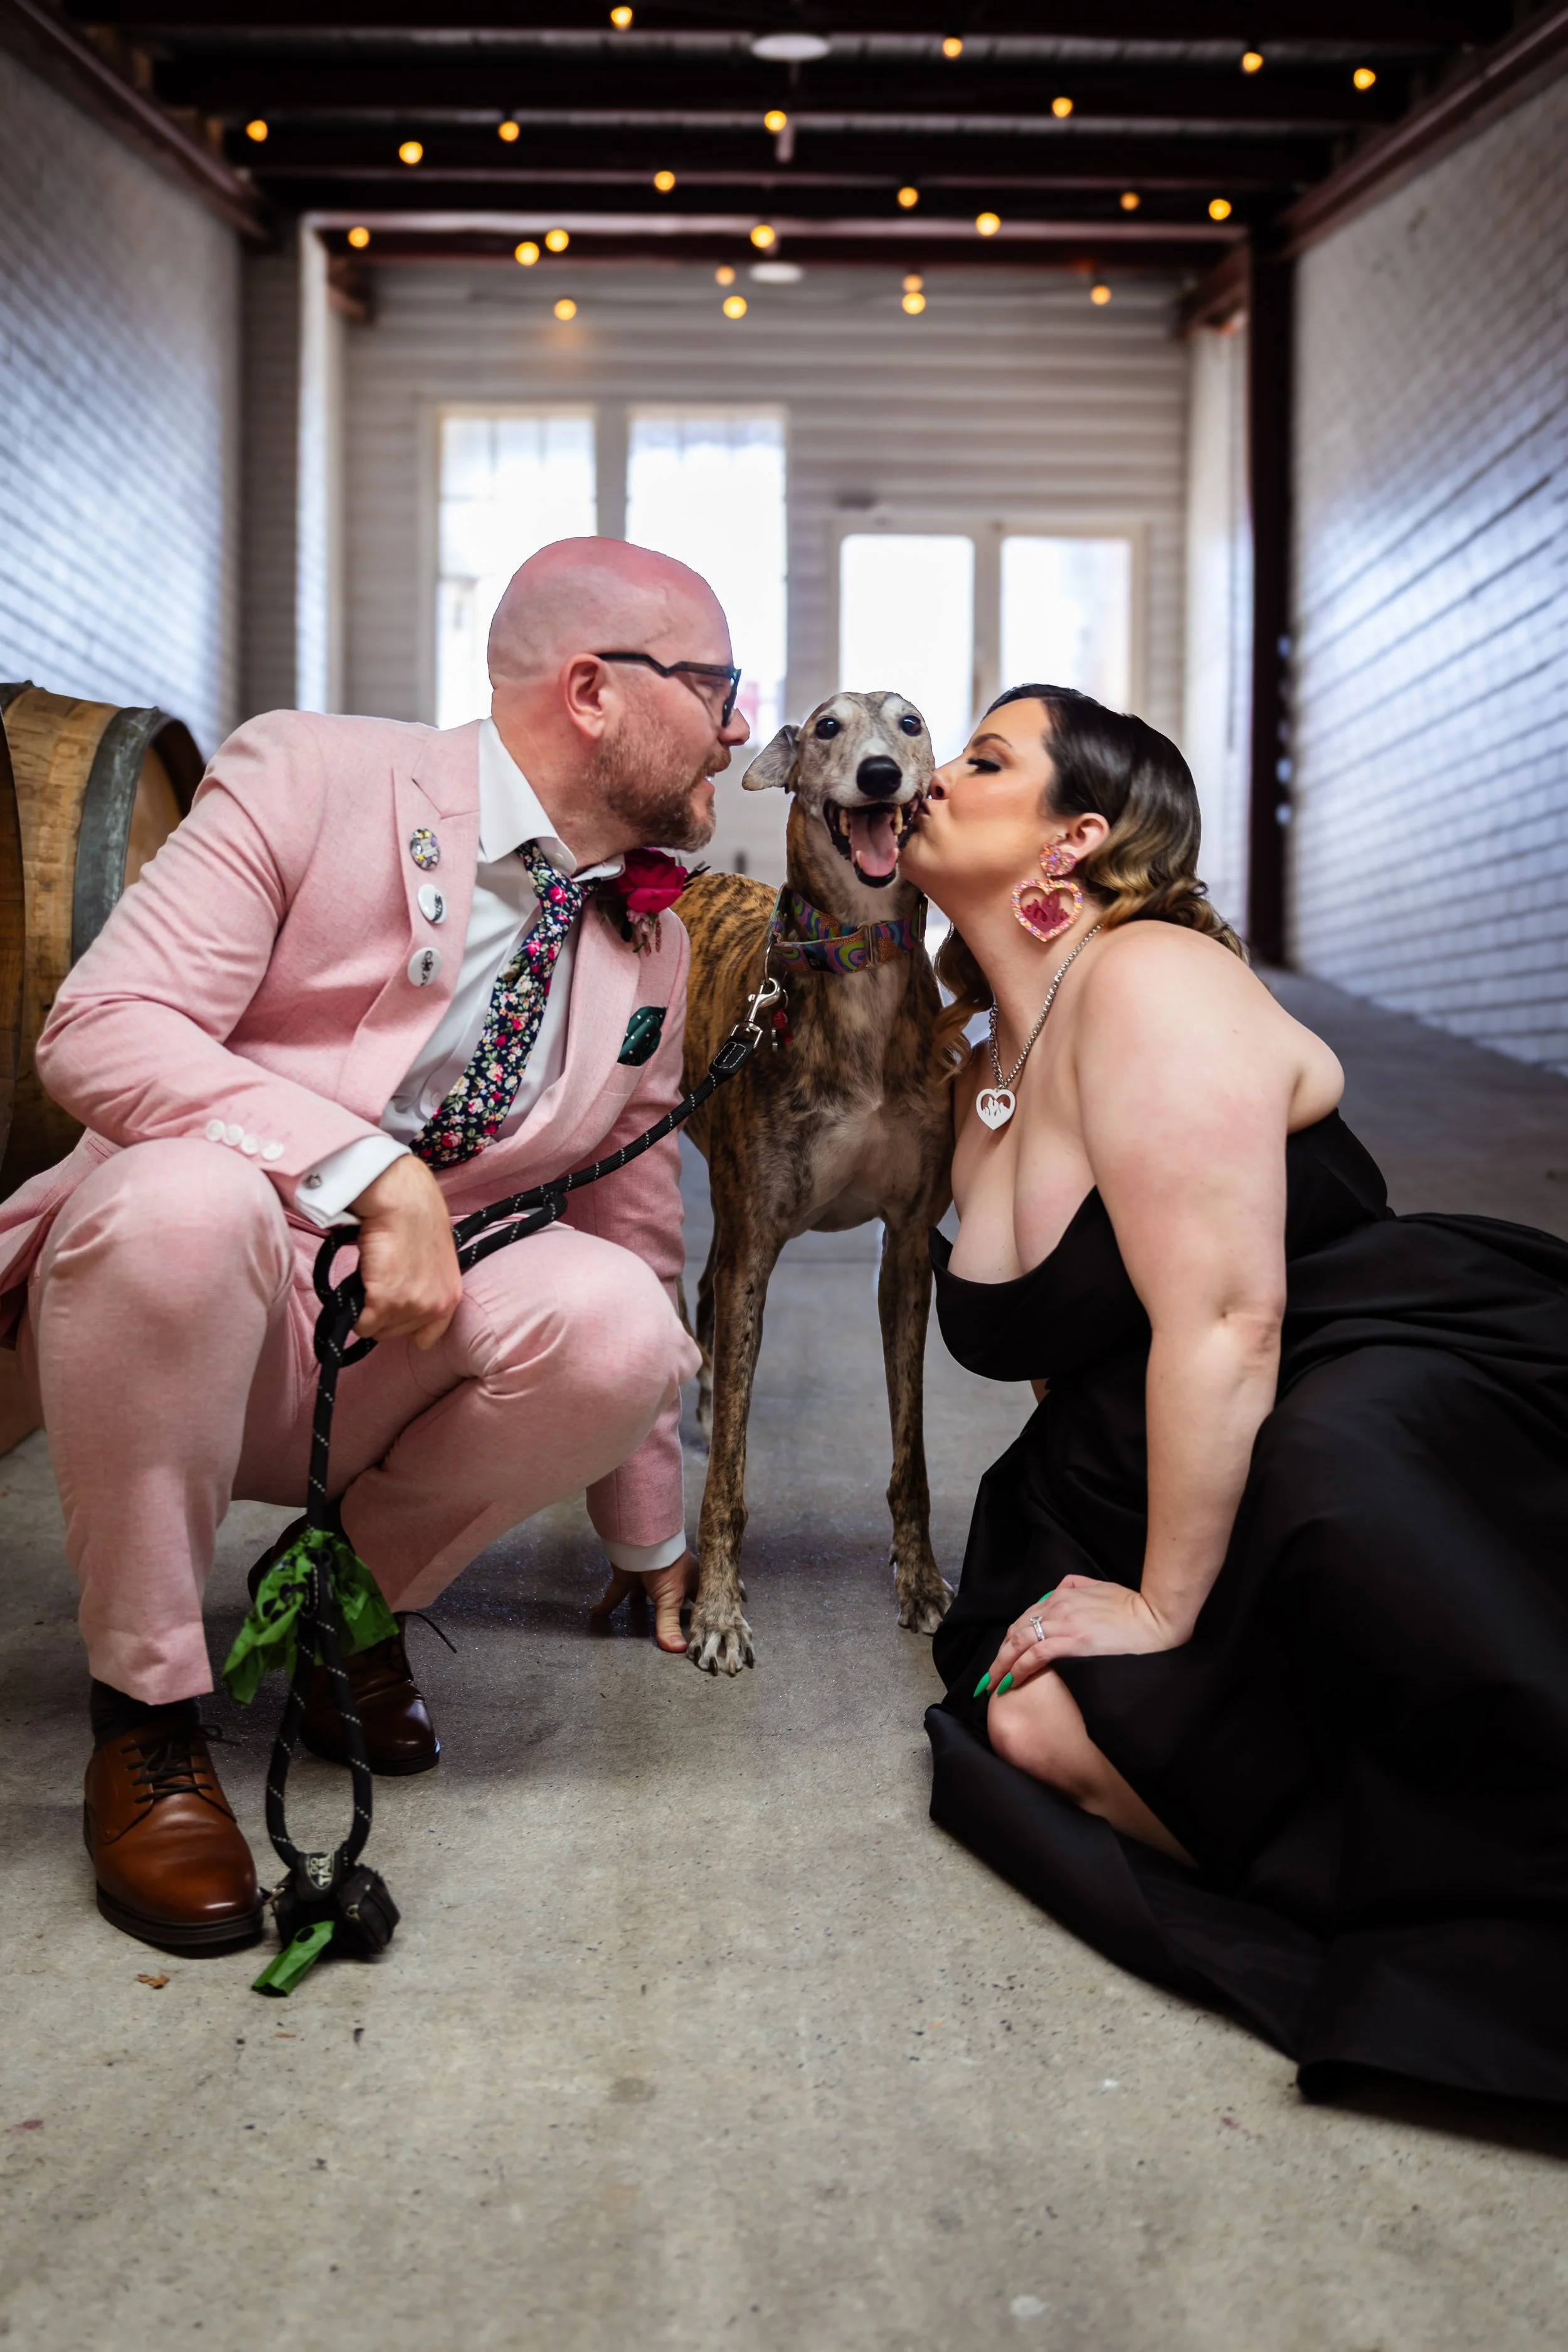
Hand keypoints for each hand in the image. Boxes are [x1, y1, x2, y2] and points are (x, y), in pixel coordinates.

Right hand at [349, 1153, 462, 1348]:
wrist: (402, 1200)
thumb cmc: (416, 1217)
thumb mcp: (435, 1258)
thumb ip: (426, 1283)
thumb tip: (403, 1291)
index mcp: (450, 1296)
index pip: (428, 1337)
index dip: (406, 1324)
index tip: (394, 1309)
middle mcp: (435, 1306)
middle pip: (396, 1334)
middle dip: (383, 1314)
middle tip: (378, 1283)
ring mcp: (411, 1306)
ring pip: (377, 1330)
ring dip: (367, 1310)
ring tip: (371, 1277)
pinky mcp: (386, 1303)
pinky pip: (362, 1325)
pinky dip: (353, 1311)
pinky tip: (358, 1285)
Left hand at [590, 1549, 697, 1652]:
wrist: (640, 1540)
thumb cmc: (666, 1564)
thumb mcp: (672, 1599)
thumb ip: (670, 1624)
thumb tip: (677, 1650)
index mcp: (690, 1581)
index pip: (697, 1602)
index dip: (698, 1616)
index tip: (695, 1634)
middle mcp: (670, 1579)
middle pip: (671, 1600)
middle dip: (668, 1613)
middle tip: (669, 1633)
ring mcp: (648, 1577)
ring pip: (642, 1596)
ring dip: (638, 1608)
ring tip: (636, 1624)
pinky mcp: (628, 1576)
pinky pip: (616, 1593)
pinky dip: (606, 1604)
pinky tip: (597, 1612)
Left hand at [979, 1574, 1180, 1696]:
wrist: (1154, 1617)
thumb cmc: (1132, 1605)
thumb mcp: (1099, 1587)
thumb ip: (1077, 1586)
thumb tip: (1061, 1589)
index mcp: (1062, 1594)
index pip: (1026, 1618)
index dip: (1010, 1639)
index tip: (1002, 1656)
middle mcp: (1056, 1607)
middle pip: (1016, 1631)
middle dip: (999, 1655)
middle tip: (989, 1677)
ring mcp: (1062, 1624)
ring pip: (1019, 1643)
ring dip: (1002, 1665)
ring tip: (992, 1685)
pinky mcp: (1071, 1641)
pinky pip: (1034, 1655)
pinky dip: (1018, 1668)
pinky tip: (1010, 1681)